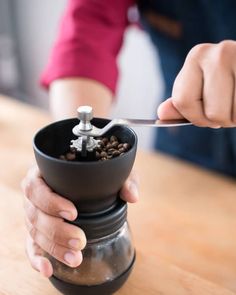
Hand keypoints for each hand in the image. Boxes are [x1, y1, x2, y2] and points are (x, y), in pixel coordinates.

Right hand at [22, 166, 138, 277]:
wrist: (90, 179)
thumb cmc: (96, 171)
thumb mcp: (111, 169)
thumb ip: (123, 178)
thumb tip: (132, 196)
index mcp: (45, 173)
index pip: (36, 187)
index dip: (50, 202)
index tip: (73, 213)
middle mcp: (35, 193)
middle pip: (35, 214)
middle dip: (57, 231)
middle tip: (80, 240)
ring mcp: (34, 212)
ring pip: (34, 232)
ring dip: (53, 247)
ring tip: (75, 258)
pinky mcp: (37, 229)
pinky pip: (31, 244)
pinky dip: (37, 258)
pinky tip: (48, 268)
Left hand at [158, 40, 235, 127]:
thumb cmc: (226, 80)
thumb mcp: (201, 86)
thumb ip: (183, 102)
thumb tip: (161, 114)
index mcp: (197, 56)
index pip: (183, 101)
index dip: (194, 116)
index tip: (205, 112)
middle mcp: (219, 54)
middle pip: (211, 114)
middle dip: (218, 119)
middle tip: (226, 105)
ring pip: (231, 117)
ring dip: (234, 118)